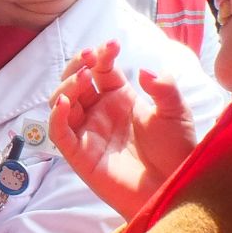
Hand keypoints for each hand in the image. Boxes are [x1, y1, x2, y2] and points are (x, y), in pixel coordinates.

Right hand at [48, 40, 195, 219]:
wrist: (175, 187)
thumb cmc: (176, 151)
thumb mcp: (176, 113)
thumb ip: (164, 89)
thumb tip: (143, 70)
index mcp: (120, 98)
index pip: (101, 68)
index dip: (101, 54)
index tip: (112, 46)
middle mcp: (100, 112)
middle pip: (75, 81)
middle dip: (77, 64)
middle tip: (90, 57)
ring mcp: (88, 132)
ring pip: (62, 102)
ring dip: (67, 85)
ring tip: (83, 77)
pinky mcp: (80, 155)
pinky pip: (59, 133)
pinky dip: (55, 116)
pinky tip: (64, 103)